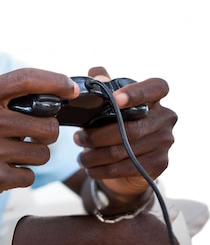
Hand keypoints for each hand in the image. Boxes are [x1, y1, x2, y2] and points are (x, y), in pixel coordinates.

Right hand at [0, 67, 77, 206]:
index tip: (69, 88)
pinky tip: (1, 171)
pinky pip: (28, 176)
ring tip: (11, 154)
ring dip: (32, 156)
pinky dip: (19, 175)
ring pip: (41, 153)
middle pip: (46, 125)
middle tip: (29, 135)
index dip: (54, 81)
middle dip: (44, 132)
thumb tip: (0, 75)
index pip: (24, 79)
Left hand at [75, 67, 177, 196]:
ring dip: (96, 155)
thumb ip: (102, 86)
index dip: (137, 92)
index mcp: (154, 98)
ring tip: (80, 157)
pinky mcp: (160, 162)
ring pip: (126, 149)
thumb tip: (94, 75)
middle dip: (97, 136)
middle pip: (130, 128)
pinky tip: (90, 169)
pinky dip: (104, 170)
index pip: (156, 87)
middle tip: (77, 139)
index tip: (115, 98)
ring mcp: (166, 140)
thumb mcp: (107, 104)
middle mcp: (165, 117)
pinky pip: (128, 167)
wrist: (128, 161)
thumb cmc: (114, 124)